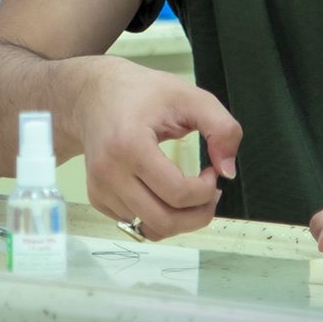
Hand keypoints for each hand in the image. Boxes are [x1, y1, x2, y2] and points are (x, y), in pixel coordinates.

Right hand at [75, 58, 240, 240]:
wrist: (94, 96)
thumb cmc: (142, 94)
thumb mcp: (190, 97)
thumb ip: (221, 128)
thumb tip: (228, 172)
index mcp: (131, 145)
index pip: (178, 193)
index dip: (206, 190)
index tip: (212, 171)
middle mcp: (109, 172)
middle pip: (163, 221)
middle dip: (198, 216)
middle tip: (210, 195)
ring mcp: (100, 189)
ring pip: (149, 228)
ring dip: (178, 219)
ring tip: (190, 194)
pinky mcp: (97, 198)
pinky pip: (134, 223)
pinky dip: (155, 215)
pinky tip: (163, 191)